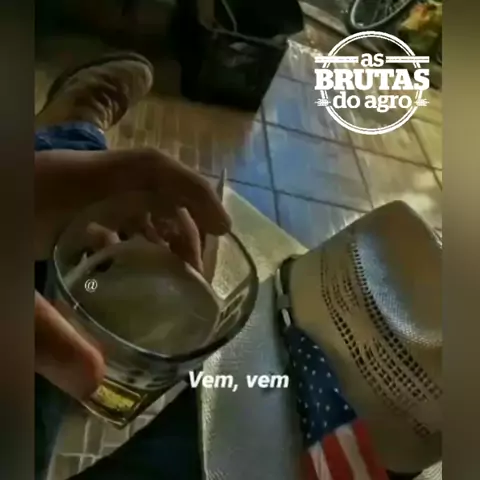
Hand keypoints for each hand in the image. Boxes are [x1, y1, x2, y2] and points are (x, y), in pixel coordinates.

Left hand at [35, 147, 230, 398]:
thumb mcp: (3, 294)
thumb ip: (39, 335)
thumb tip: (95, 383)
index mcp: (67, 184)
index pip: (150, 170)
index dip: (193, 192)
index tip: (223, 228)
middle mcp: (77, 179)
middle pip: (152, 187)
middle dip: (184, 224)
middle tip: (196, 271)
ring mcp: (67, 189)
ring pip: (134, 200)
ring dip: (162, 230)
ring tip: (176, 270)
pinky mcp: (58, 203)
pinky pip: (113, 213)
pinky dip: (134, 236)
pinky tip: (130, 265)